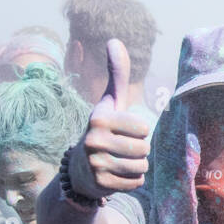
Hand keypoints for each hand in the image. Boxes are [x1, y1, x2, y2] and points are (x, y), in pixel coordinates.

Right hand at [68, 39, 150, 199]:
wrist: (79, 168)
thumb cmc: (103, 128)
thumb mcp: (110, 101)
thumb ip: (117, 74)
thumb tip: (114, 40)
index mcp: (99, 118)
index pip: (144, 127)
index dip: (140, 131)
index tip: (123, 131)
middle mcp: (93, 140)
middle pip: (144, 149)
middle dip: (139, 151)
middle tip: (121, 149)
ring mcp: (94, 163)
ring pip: (141, 167)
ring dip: (136, 166)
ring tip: (119, 161)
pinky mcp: (99, 183)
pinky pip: (136, 183)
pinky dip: (131, 181)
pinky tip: (116, 174)